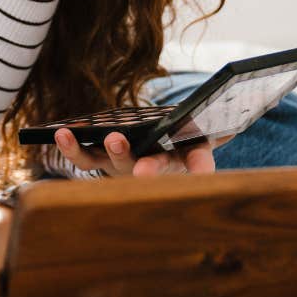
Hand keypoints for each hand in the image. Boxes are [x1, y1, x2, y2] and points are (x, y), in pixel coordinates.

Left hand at [52, 127, 231, 176]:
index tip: (202, 176)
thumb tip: (236, 120)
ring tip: (96, 139)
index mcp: (185, 159)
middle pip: (149, 169)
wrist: (154, 148)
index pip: (197, 164)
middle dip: (147, 169)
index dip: (200, 170)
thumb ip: (214, 131)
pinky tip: (60, 132)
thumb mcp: (198, 136)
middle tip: (142, 172)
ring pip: (110, 164)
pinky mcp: (100, 161)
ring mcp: (123, 167)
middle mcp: (153, 169)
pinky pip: (84, 157)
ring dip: (99, 152)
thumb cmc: (179, 140)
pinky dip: (71, 146)